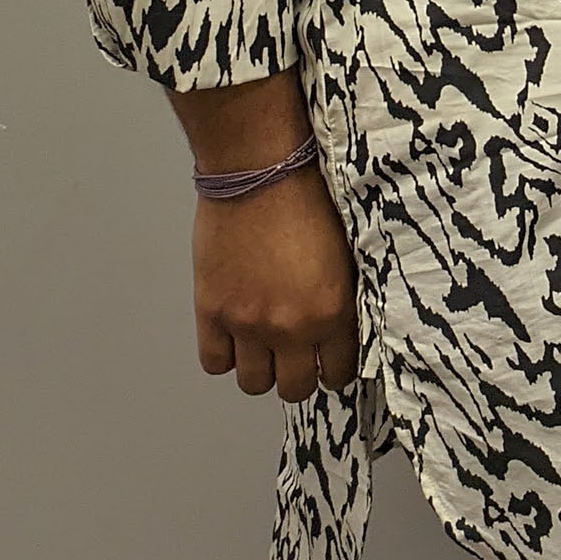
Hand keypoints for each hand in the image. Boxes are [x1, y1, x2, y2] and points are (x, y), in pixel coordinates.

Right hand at [166, 73, 358, 403]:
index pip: (339, 372)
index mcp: (333, 311)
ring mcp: (246, 323)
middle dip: (300, 376)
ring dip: (262, 370)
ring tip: (267, 348)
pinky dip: (225, 355)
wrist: (260, 170)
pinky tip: (236, 336)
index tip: (333, 360)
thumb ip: (346, 295)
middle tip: (300, 356)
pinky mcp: (211, 311)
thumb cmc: (312, 196)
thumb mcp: (349, 251)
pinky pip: (215, 362)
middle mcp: (290, 327)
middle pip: (294, 389)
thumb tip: (347, 324)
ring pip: (253, 384)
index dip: (336, 368)